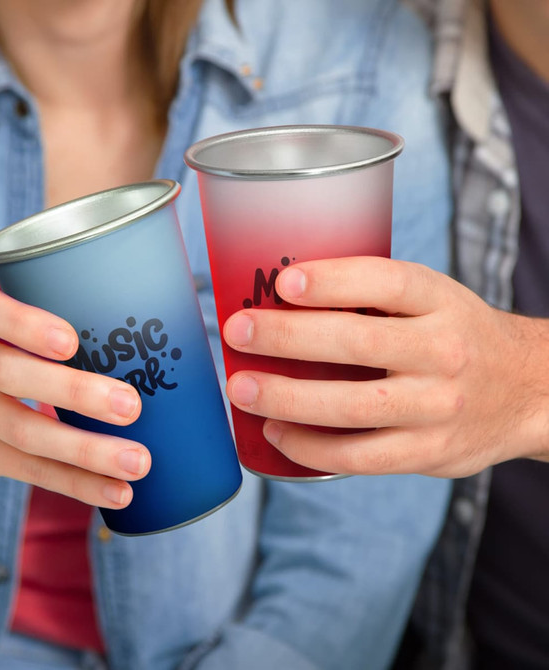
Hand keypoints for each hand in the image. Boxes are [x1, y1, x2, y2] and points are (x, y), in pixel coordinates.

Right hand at [0, 285, 149, 507]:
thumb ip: (41, 321)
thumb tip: (143, 329)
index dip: (27, 326)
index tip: (70, 341)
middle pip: (13, 377)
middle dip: (75, 392)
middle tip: (132, 406)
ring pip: (27, 434)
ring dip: (88, 451)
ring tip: (139, 461)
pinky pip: (32, 471)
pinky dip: (78, 484)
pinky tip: (118, 492)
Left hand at [223, 257, 548, 477]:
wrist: (528, 390)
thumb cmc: (457, 336)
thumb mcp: (433, 300)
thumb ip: (375, 297)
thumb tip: (283, 295)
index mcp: (442, 302)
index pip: (388, 282)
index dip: (334, 280)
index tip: (284, 282)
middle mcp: (445, 352)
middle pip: (359, 343)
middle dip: (288, 337)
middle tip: (238, 331)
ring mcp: (438, 407)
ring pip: (353, 406)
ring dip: (288, 399)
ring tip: (242, 389)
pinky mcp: (430, 453)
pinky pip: (361, 456)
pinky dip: (311, 448)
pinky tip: (275, 434)